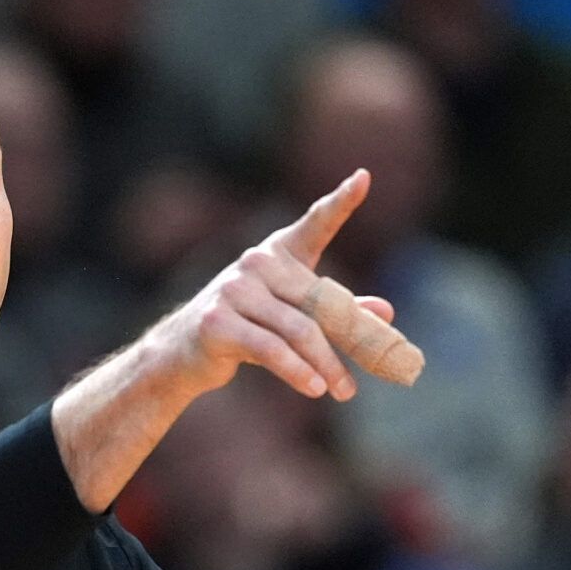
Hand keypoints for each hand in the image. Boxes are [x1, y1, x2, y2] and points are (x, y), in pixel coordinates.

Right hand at [136, 170, 396, 402]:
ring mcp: (234, 290)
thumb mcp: (293, 317)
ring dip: (327, 365)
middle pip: (320, 301)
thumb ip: (337, 312)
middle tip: (382, 368)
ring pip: (299, 330)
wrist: (183, 353)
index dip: (339, 202)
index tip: (363, 178)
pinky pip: (271, 350)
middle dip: (353, 338)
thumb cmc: (246, 329)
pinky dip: (297, 371)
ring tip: (345, 391)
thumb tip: (387, 312)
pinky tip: (315, 389)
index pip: (314, 224)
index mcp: (277, 254)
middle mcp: (256, 263)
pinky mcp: (218, 323)